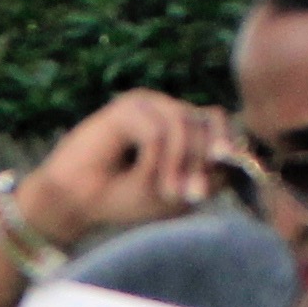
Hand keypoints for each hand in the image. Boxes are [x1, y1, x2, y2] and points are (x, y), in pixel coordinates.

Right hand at [17, 91, 231, 248]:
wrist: (76, 201)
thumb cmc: (122, 197)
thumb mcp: (173, 191)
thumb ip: (204, 174)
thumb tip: (231, 156)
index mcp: (179, 125)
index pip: (216, 122)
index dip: (224, 147)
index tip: (217, 178)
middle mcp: (164, 109)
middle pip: (205, 120)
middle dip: (201, 161)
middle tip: (191, 194)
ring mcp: (144, 105)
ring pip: (182, 123)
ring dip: (179, 162)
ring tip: (167, 192)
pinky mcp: (123, 109)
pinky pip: (155, 132)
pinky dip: (154, 161)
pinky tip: (144, 179)